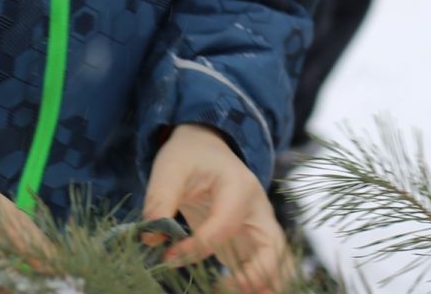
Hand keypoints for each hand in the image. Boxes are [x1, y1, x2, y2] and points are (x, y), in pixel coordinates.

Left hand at [142, 125, 293, 293]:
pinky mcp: (253, 243)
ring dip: (261, 285)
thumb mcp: (171, 168)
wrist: (206, 150)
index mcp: (240, 187)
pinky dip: (256, 285)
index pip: (224, 227)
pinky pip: (266, 269)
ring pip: (280, 264)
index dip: (196, 248)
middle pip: (273, 249)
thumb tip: (150, 238)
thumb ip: (159, 200)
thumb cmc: (190, 157)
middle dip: (254, 276)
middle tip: (219, 286)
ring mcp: (260, 228)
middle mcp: (259, 210)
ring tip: (224, 290)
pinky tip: (225, 289)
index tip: (168, 258)